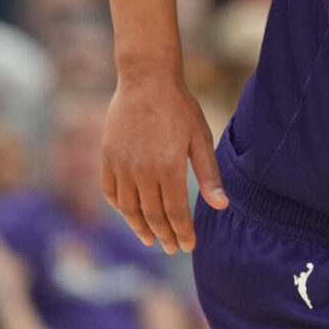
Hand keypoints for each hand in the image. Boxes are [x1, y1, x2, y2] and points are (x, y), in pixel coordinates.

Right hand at [102, 69, 226, 252]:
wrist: (146, 80)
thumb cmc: (180, 107)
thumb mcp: (200, 139)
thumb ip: (208, 175)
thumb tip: (221, 206)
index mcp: (168, 169)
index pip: (175, 213)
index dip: (182, 233)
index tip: (188, 247)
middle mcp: (142, 172)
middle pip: (152, 215)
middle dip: (164, 236)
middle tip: (173, 248)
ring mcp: (121, 165)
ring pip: (128, 208)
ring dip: (140, 227)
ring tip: (150, 239)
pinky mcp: (107, 157)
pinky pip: (110, 191)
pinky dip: (119, 206)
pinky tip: (129, 213)